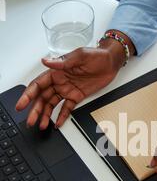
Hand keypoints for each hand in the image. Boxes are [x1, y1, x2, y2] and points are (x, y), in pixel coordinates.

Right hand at [15, 36, 130, 129]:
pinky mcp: (77, 96)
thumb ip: (63, 62)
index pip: (38, 85)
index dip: (28, 95)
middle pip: (42, 97)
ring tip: (41, 125)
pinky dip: (61, 116)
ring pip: (52, 104)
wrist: (111, 62)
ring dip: (45, 115)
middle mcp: (59, 81)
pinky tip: (56, 124)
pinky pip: (66, 108)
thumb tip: (46, 61)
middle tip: (30, 121)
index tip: (22, 105)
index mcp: (56, 71)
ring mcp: (67, 90)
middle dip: (35, 110)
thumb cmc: (96, 55)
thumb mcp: (80, 56)